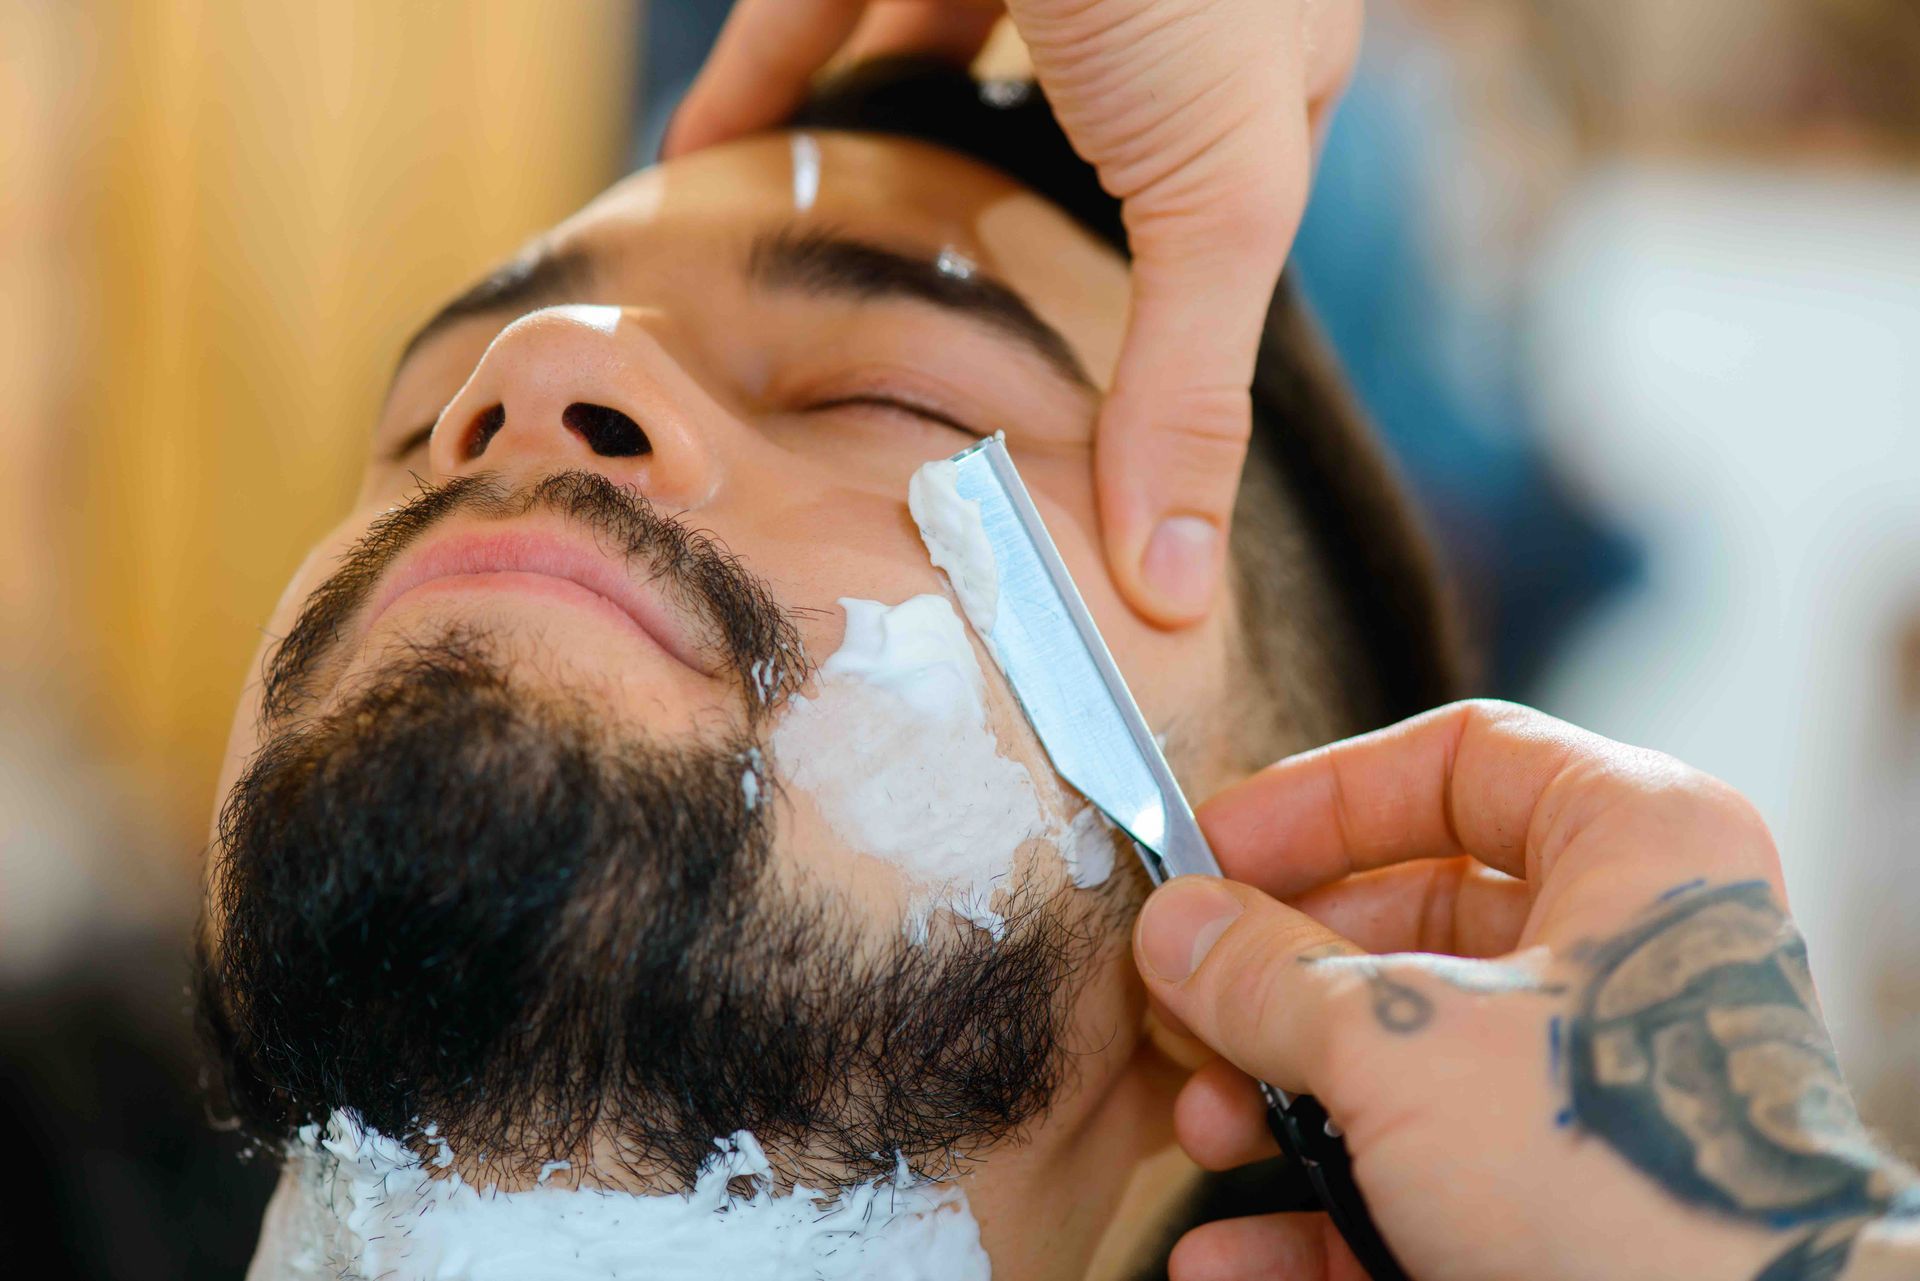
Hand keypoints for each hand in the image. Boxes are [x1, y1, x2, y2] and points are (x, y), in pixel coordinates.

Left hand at [662, 0, 1363, 624]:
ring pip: (930, 76)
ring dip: (867, 175)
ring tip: (801, 293)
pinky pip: (821, 1)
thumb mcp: (1217, 190)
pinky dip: (763, 80)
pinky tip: (702, 164)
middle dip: (989, 260)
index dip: (1129, 337)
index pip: (1191, 236)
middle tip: (913, 392)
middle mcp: (1147, 17)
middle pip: (1050, 162)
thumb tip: (1177, 593)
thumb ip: (1188, 381)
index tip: (1051, 460)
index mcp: (1253, 79)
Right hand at [1135, 700, 1919, 1280]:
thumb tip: (1175, 929)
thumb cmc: (1623, 1172)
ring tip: (1201, 1131)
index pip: (1461, 758)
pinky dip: (1317, 1213)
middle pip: (1408, 920)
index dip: (1322, 794)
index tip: (1216, 846)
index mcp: (1635, 850)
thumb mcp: (1405, 1043)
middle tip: (1184, 1005)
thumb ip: (1271, 972)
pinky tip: (1228, 1253)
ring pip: (1404, 1058)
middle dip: (1274, 978)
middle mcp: (1628, 956)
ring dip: (1278, 1098)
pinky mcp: (1572, 1200)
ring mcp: (1599, 1086)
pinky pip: (1421, 1182)